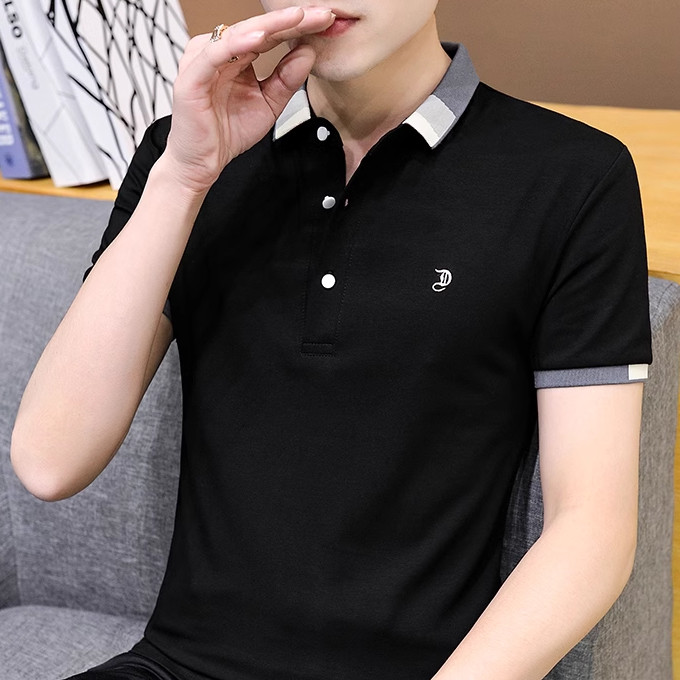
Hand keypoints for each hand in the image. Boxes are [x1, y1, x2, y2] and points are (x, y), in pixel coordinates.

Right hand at [162, 6, 334, 193]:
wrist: (203, 161)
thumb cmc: (228, 131)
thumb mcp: (270, 104)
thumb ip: (287, 79)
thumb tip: (308, 52)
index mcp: (237, 56)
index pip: (271, 35)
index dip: (298, 27)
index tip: (326, 21)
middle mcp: (219, 52)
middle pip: (258, 28)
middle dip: (290, 20)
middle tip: (320, 13)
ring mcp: (203, 61)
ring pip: (238, 34)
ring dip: (268, 25)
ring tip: (297, 18)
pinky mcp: (192, 77)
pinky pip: (215, 55)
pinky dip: (237, 44)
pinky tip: (259, 38)